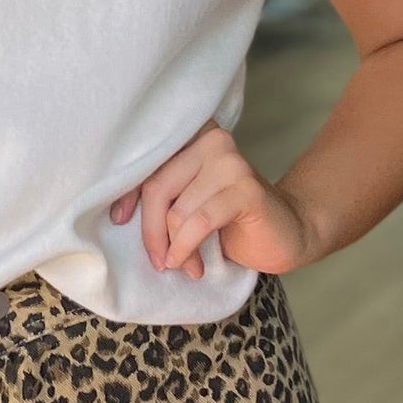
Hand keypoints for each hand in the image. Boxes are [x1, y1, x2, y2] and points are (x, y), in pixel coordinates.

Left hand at [111, 122, 314, 278]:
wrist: (284, 233)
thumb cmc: (230, 221)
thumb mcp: (187, 202)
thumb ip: (162, 194)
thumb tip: (118, 213)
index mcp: (194, 137)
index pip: (146, 160)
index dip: (126, 192)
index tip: (120, 219)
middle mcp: (213, 141)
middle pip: (157, 187)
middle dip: (152, 231)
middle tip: (158, 260)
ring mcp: (232, 163)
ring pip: (177, 210)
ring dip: (176, 247)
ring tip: (186, 264)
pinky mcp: (247, 189)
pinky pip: (200, 222)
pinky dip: (188, 248)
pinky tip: (191, 265)